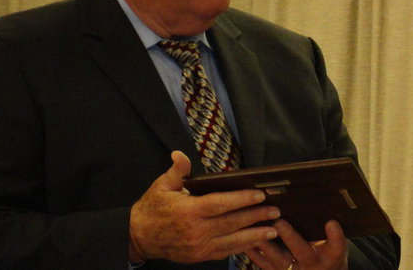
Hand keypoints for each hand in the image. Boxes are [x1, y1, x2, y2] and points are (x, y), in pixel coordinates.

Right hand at [128, 151, 280, 262]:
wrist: (138, 237)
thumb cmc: (152, 208)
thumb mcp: (162, 185)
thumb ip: (177, 170)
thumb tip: (180, 155)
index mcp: (188, 211)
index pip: (220, 204)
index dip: (241, 199)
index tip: (260, 195)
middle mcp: (195, 231)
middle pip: (231, 223)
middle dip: (256, 216)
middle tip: (275, 210)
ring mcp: (198, 247)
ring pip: (232, 241)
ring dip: (255, 235)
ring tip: (273, 229)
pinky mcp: (199, 256)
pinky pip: (225, 252)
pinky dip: (242, 247)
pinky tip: (256, 242)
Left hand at [246, 219, 348, 269]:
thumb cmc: (327, 256)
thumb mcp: (335, 246)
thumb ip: (331, 232)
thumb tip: (322, 207)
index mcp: (332, 256)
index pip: (337, 246)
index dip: (335, 235)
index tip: (331, 222)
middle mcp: (313, 265)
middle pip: (303, 253)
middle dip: (291, 237)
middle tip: (280, 221)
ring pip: (279, 260)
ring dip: (266, 243)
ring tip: (256, 227)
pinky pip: (264, 265)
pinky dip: (254, 252)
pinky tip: (246, 238)